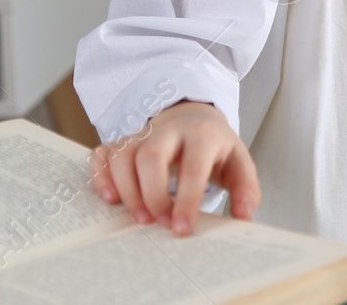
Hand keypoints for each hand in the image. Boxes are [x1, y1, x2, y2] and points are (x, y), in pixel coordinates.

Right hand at [90, 100, 260, 235]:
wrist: (194, 117)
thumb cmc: (215, 147)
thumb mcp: (239, 163)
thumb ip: (246, 189)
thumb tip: (243, 217)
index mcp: (202, 135)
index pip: (193, 166)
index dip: (186, 200)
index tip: (181, 229)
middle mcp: (169, 131)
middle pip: (151, 157)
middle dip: (152, 195)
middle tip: (159, 224)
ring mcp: (142, 134)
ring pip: (124, 156)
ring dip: (126, 190)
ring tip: (138, 219)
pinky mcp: (124, 142)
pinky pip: (103, 153)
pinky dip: (100, 176)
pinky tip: (109, 198)